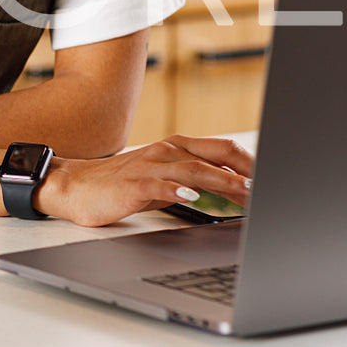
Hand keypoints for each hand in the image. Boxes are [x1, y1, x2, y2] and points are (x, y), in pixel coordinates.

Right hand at [33, 135, 252, 227]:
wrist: (73, 187)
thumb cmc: (119, 186)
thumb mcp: (163, 181)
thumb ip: (193, 181)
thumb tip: (233, 190)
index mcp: (176, 148)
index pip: (223, 150)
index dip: (251, 164)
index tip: (273, 181)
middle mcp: (166, 151)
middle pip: (216, 154)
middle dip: (246, 171)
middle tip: (269, 188)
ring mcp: (149, 166)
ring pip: (194, 170)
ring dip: (223, 182)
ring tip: (247, 194)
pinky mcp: (132, 184)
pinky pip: (159, 185)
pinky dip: (178, 190)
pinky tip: (193, 198)